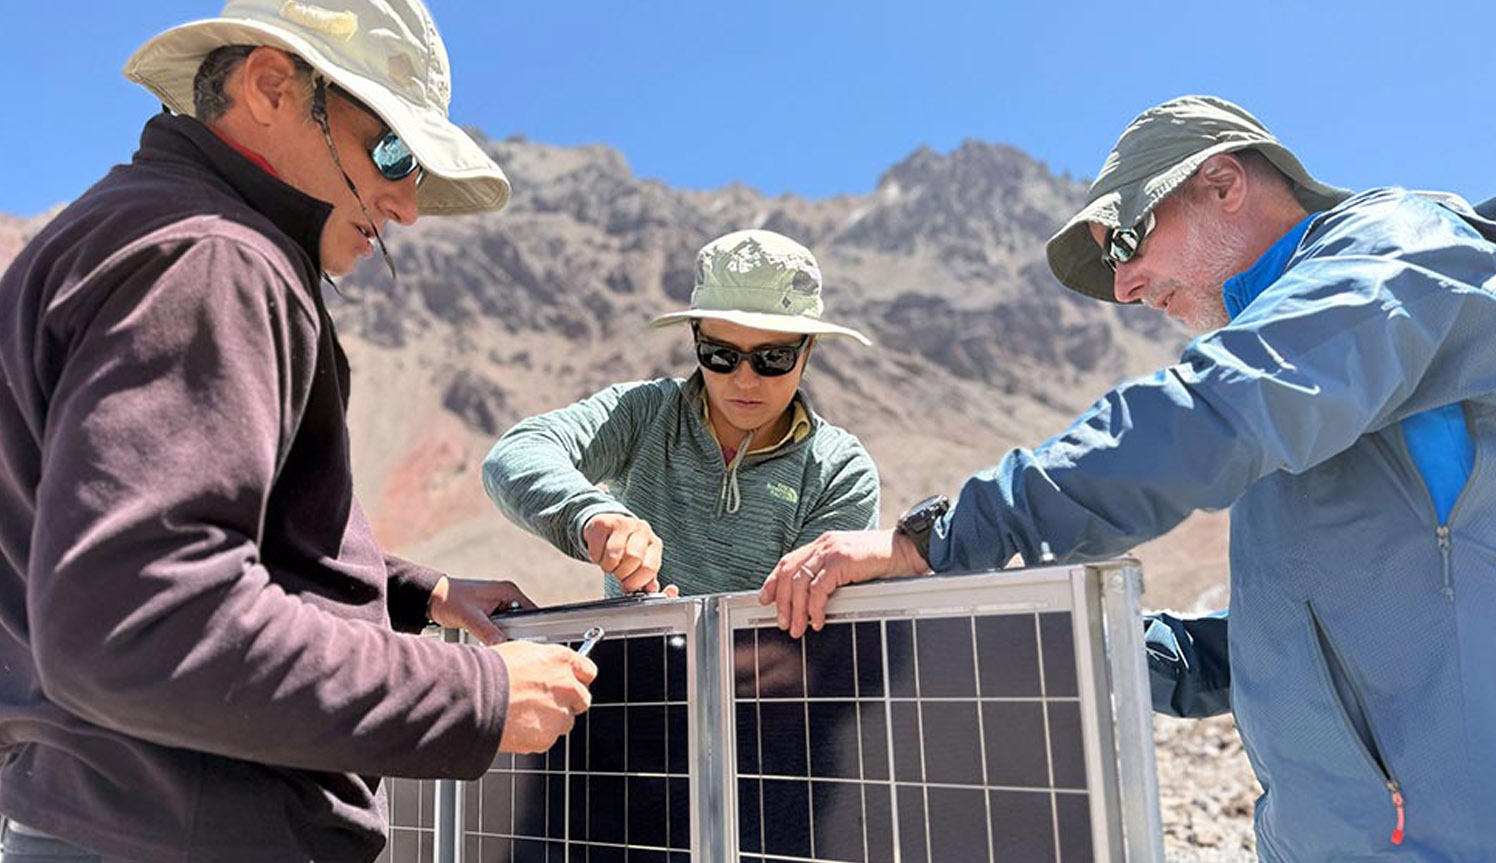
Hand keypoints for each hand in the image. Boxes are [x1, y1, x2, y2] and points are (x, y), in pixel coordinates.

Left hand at [428, 576, 535, 644]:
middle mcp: (506, 596)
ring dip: (505, 634)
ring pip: (512, 625)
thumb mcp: (470, 617)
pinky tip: (488, 638)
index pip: (531, 611)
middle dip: (516, 634)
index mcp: (507, 591)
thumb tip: (502, 644)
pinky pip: (502, 626)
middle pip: (523, 620)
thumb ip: (487, 631)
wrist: (431, 597)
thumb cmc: (448, 598)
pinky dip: (497, 634)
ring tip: (492, 639)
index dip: (530, 628)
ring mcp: (499, 603)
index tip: (525, 642)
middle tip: (504, 643)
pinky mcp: (491, 611)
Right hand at [495, 640, 597, 753]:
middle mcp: (567, 687)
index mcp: (562, 661)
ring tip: (523, 713)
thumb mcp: (522, 652)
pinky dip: (535, 735)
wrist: (475, 699)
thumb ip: (544, 662)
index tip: (571, 681)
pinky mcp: (548, 737)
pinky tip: (518, 725)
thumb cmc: (490, 672)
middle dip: (567, 701)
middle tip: (544, 701)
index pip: (588, 671)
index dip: (577, 677)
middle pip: (581, 699)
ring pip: (565, 721)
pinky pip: (547, 738)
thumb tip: (545, 667)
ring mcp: (559, 714)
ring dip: (551, 720)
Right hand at [582, 513, 663, 592]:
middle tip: (617, 573)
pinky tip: (600, 554)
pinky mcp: (603, 522)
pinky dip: (595, 558)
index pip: (650, 567)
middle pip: (633, 558)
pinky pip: (597, 549)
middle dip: (622, 573)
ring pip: (613, 554)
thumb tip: (652, 588)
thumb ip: (647, 578)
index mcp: (654, 543)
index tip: (627, 587)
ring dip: (608, 566)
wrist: (608, 528)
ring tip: (609, 564)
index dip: (636, 582)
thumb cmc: (626, 548)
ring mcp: (623, 523)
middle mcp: (642, 530)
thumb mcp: (640, 563)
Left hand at [759, 529, 928, 637]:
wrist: (907, 550)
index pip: (788, 561)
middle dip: (783, 602)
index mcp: (823, 545)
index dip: (774, 581)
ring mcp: (832, 550)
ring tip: (797, 628)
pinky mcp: (842, 560)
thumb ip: (830, 575)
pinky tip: (817, 620)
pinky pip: (819, 587)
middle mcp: (823, 545)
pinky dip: (814, 607)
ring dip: (796, 609)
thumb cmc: (883, 562)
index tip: (765, 599)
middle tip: (783, 623)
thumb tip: (813, 600)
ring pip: (800, 581)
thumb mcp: (849, 567)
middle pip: (790, 573)